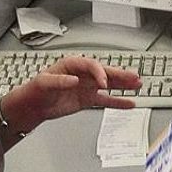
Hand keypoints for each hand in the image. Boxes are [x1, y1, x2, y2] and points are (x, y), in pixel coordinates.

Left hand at [2, 56, 141, 129]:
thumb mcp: (44, 83)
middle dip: (120, 75)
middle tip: (134, 77)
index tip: (103, 83)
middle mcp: (82, 74)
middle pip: (105, 72)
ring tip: (138, 85)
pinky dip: (118, 101)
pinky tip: (130, 102)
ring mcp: (87, 87)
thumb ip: (59, 81)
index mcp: (72, 65)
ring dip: (123, 85)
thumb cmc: (35, 90)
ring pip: (109, 85)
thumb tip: (74, 80)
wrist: (33, 106)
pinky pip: (106, 100)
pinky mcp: (88, 99)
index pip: (91, 65)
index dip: (99, 73)